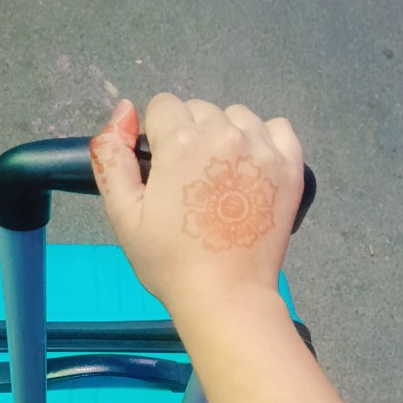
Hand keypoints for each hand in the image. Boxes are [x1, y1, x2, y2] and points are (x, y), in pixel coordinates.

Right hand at [90, 93, 303, 315]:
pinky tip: (251, 169)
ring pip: (237, 117)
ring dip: (225, 136)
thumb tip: (124, 110)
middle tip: (189, 184)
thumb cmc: (168, 261)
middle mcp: (225, 134)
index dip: (156, 138)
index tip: (162, 172)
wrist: (225, 295)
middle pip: (200, 111)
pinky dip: (264, 141)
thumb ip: (112, 157)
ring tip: (220, 178)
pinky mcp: (290, 167)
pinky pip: (277, 129)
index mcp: (182, 142)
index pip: (163, 107)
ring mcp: (262, 149)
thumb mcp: (123, 213)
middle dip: (190, 136)